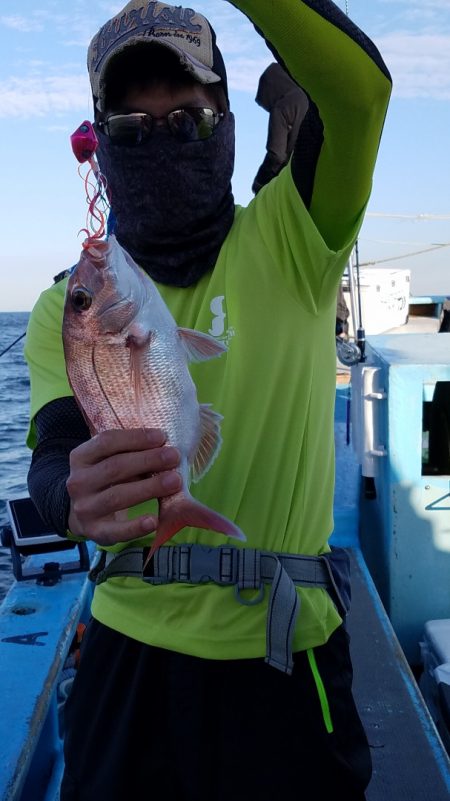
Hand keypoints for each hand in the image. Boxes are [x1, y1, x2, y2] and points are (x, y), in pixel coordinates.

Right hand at [66, 429, 180, 544]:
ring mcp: (84, 508)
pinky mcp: (94, 531)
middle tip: (173, 456)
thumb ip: (129, 452)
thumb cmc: (104, 480)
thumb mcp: (107, 460)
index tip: (161, 437)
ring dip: (149, 488)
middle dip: (148, 460)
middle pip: (115, 467)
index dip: (135, 438)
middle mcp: (78, 482)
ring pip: (117, 496)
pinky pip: (116, 531)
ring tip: (175, 481)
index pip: (106, 441)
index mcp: (81, 457)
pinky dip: (135, 527)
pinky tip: (154, 520)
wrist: (82, 513)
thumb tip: (164, 446)